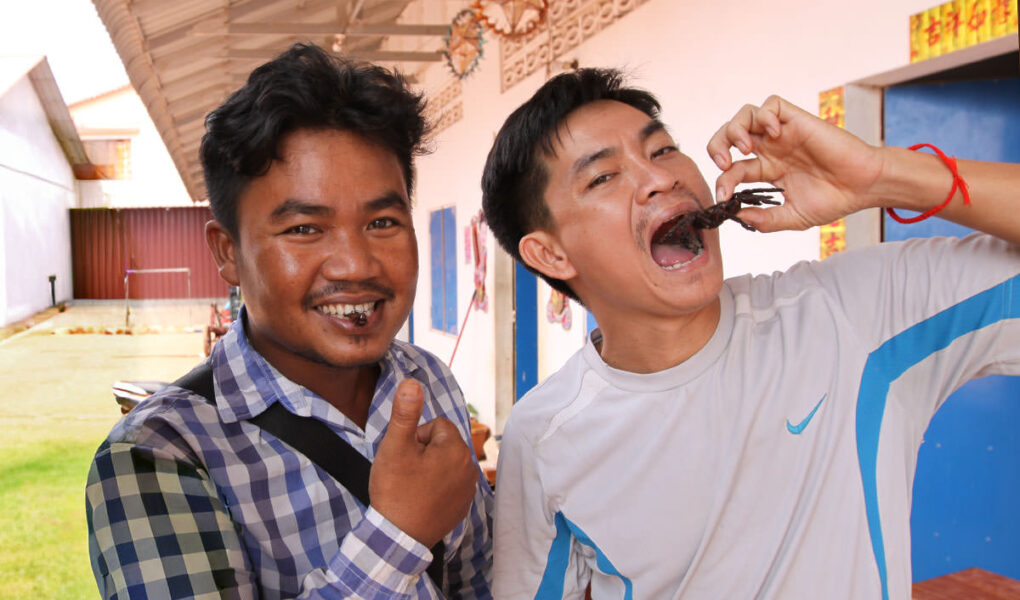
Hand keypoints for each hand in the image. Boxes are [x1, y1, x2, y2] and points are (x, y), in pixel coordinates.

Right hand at [370, 379, 477, 547]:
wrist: (398, 537)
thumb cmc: (395, 491)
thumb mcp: (395, 447)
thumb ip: (405, 412)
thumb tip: (412, 382)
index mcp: (455, 448)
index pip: (435, 425)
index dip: (415, 437)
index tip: (405, 456)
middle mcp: (469, 466)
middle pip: (442, 443)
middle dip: (424, 452)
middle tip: (406, 472)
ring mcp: (469, 487)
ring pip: (445, 463)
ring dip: (430, 468)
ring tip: (413, 486)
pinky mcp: (464, 504)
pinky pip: (450, 483)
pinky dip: (437, 487)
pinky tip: (422, 499)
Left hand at [706, 95, 885, 231]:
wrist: (863, 186)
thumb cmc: (833, 200)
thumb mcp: (792, 216)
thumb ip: (764, 219)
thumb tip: (735, 216)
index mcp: (767, 170)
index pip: (733, 170)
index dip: (723, 182)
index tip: (725, 197)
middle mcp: (771, 149)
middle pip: (729, 136)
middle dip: (717, 146)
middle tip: (724, 164)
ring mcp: (783, 133)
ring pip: (745, 116)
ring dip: (736, 129)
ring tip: (746, 148)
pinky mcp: (797, 120)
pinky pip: (772, 104)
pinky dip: (765, 115)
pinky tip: (774, 133)